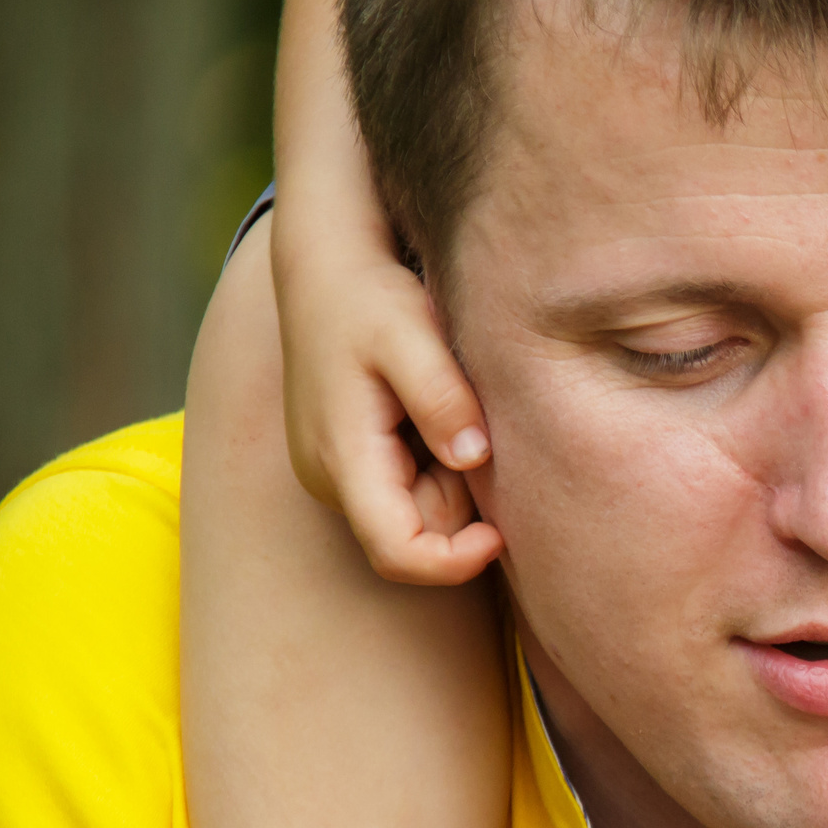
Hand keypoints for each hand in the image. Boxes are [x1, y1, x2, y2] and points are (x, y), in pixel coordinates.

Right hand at [269, 198, 503, 583]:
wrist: (325, 265)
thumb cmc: (367, 296)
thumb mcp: (409, 335)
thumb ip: (441, 397)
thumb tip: (474, 455)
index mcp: (341, 458)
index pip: (397, 554)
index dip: (454, 562)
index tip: (502, 533)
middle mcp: (330, 477)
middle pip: (414, 534)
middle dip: (460, 503)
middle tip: (473, 423)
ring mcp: (336, 471)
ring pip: (416, 510)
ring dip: (451, 477)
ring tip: (450, 403)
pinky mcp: (350, 458)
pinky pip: (408, 486)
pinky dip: (437, 461)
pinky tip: (436, 406)